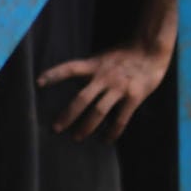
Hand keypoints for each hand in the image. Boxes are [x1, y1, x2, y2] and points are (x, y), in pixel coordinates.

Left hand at [38, 43, 172, 141]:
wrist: (152, 50)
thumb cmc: (126, 54)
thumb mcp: (104, 57)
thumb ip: (91, 71)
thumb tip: (74, 86)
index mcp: (95, 65)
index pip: (70, 68)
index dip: (54, 74)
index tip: (38, 83)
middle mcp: (105, 76)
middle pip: (82, 98)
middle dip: (68, 115)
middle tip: (56, 128)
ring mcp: (120, 87)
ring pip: (99, 111)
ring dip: (86, 127)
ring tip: (77, 138)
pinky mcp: (134, 96)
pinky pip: (121, 119)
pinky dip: (112, 132)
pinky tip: (106, 140)